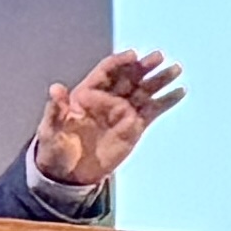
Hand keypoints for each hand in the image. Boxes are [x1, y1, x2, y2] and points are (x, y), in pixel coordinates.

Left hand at [34, 48, 184, 190]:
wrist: (70, 174)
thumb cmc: (56, 149)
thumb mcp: (51, 130)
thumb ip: (55, 109)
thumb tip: (55, 88)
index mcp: (87, 93)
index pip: (106, 71)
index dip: (120, 62)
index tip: (133, 56)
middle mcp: (107, 98)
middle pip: (129, 77)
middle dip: (144, 66)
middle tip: (158, 57)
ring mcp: (123, 112)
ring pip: (144, 91)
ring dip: (160, 79)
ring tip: (176, 69)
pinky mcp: (135, 127)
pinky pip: (153, 110)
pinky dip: (167, 101)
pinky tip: (180, 91)